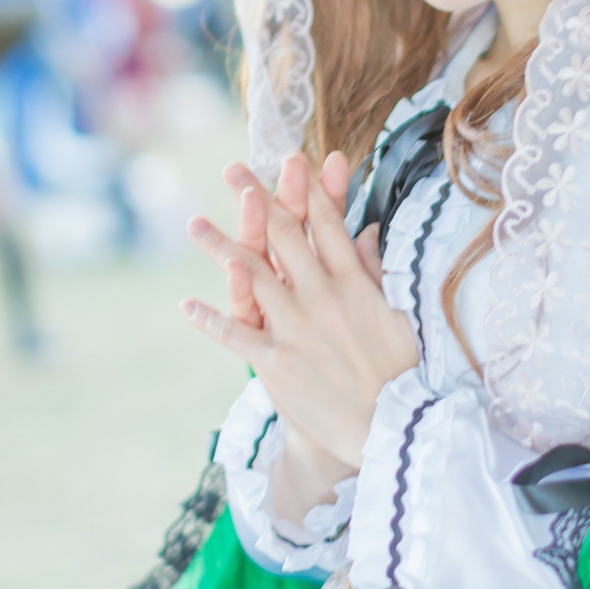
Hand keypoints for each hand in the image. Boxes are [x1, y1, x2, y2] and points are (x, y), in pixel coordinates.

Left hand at [220, 150, 372, 518]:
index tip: (292, 160)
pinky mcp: (275, 361)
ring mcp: (294, 327)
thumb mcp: (399, 313)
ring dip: (220, 246)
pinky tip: (187, 305)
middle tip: (233, 170)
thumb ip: (375, 270)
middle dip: (257, 197)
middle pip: (283, 236)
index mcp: (354, 282)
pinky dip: (209, 319)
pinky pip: (234, 333)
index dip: (308, 189)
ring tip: (195, 223)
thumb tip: (366, 231)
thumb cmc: (402, 373)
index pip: (326, 224)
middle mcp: (321, 296)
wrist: (392, 428)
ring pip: (250, 274)